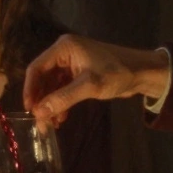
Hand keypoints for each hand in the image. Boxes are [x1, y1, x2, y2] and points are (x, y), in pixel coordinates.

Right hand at [23, 34, 169, 128]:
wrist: (143, 73)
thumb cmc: (117, 73)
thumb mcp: (89, 86)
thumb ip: (62, 98)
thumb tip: (38, 113)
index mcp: (64, 48)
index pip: (36, 68)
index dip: (30, 89)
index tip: (29, 110)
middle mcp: (64, 53)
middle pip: (43, 77)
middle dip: (41, 100)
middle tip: (39, 122)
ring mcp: (72, 64)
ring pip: (52, 85)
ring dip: (51, 103)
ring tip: (51, 124)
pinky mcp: (79, 74)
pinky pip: (63, 88)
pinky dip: (61, 102)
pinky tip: (62, 117)